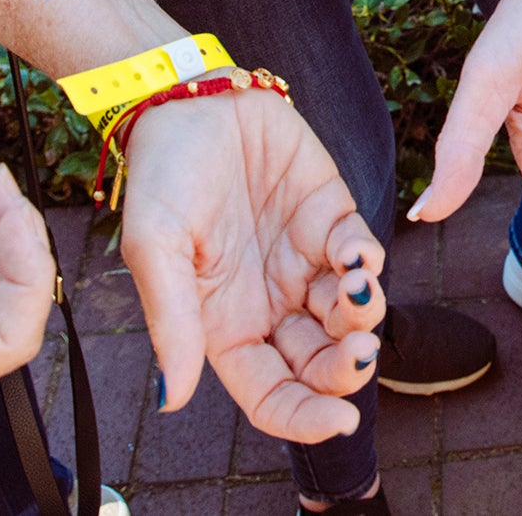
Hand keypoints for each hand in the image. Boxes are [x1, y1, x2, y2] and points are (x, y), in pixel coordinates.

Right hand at [120, 83, 386, 442]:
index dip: (303, 417)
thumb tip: (172, 398)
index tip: (339, 422)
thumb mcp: (155, 249)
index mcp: (224, 325)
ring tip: (358, 293)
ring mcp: (303, 260)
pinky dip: (366, 259)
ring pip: (349, 312)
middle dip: (347, 369)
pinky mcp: (330, 216)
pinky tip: (356, 253)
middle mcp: (269, 302)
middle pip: (318, 361)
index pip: (270, 392)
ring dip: (364, 314)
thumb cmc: (161, 175)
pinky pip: (359, 251)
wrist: (189, 99)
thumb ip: (173, 322)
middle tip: (360, 355)